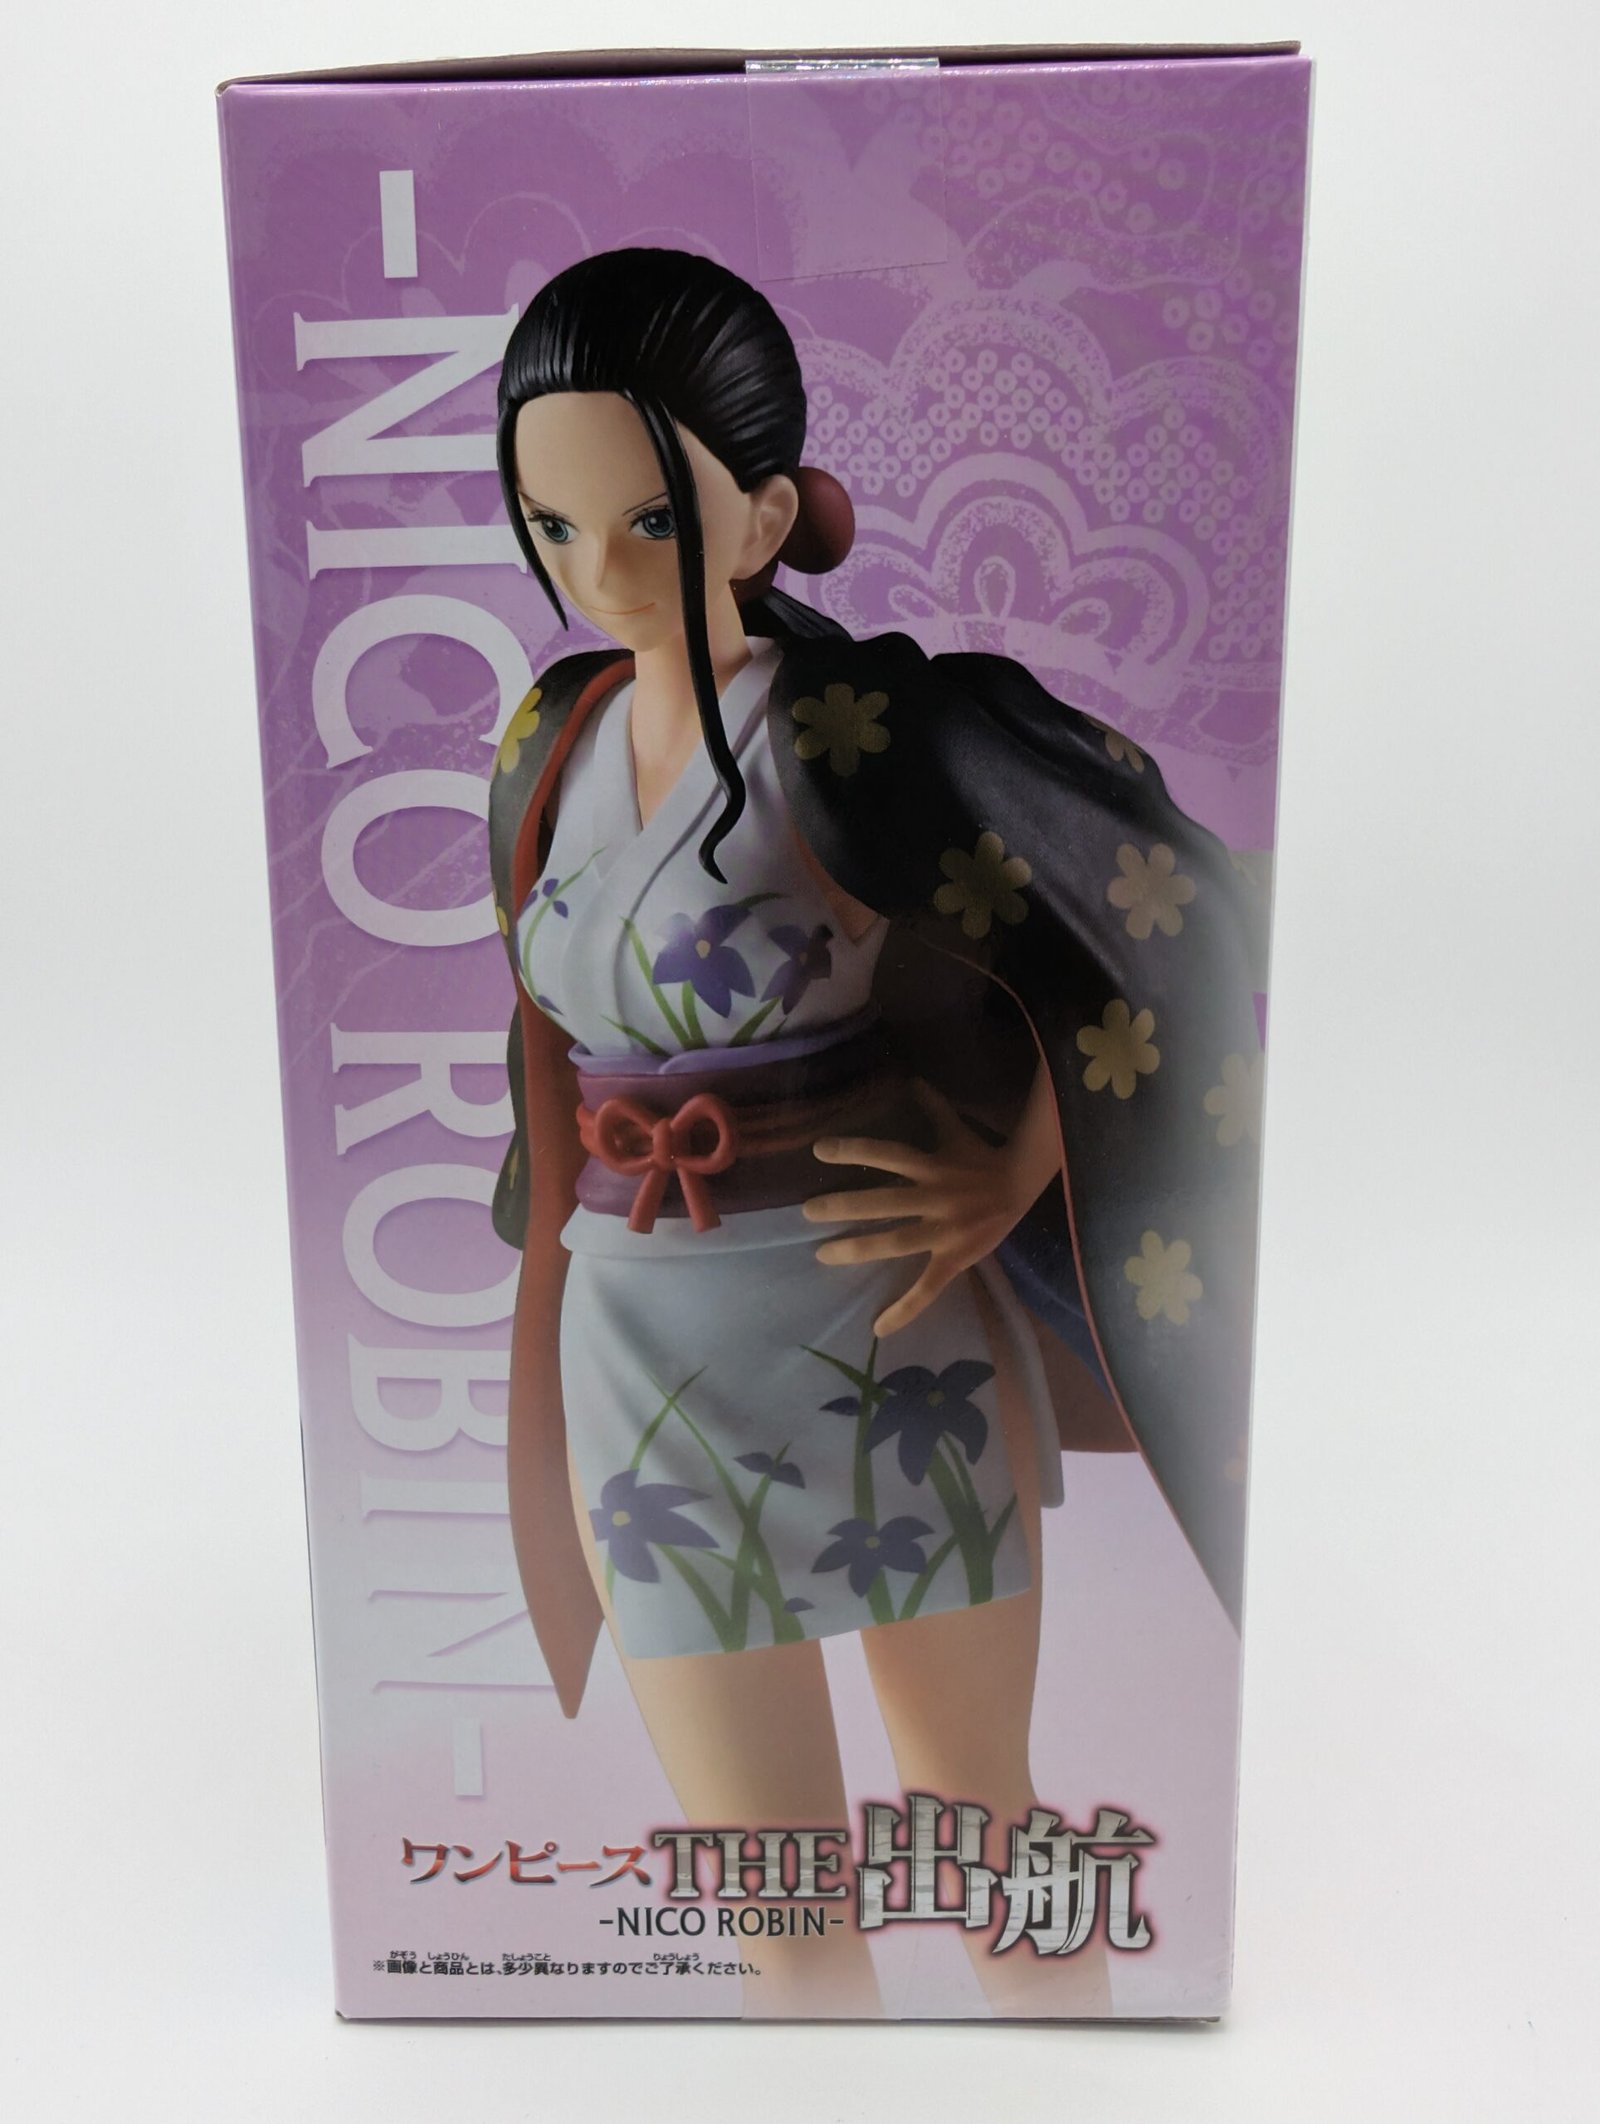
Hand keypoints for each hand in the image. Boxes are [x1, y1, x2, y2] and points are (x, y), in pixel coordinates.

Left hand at [803, 1077, 1037, 1337]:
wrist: (1022, 1187)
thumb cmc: (982, 1159)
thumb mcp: (956, 1131)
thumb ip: (932, 1108)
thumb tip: (912, 1078)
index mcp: (933, 1166)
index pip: (889, 1155)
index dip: (856, 1151)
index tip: (819, 1150)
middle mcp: (936, 1198)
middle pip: (885, 1202)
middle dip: (845, 1206)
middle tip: (807, 1211)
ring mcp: (945, 1231)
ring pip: (897, 1242)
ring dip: (859, 1249)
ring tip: (823, 1255)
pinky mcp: (955, 1258)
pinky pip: (928, 1288)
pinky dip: (905, 1309)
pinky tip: (879, 1328)